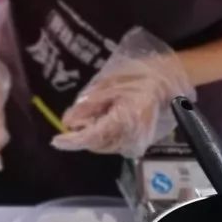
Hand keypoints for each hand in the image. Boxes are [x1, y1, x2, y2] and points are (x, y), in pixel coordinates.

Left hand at [51, 27, 193, 157]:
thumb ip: (87, 105)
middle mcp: (131, 135)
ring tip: (89, 117)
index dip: (73, 141)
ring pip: (105, 145)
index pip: (92, 137)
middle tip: (75, 119)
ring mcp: (137, 139)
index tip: (56, 140)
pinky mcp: (138, 139)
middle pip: (97, 144)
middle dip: (82, 135)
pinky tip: (102, 120)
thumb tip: (67, 121)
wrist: (166, 79)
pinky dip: (102, 134)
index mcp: (124, 119)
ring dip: (92, 135)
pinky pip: (114, 142)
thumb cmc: (137, 76)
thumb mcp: (108, 84)